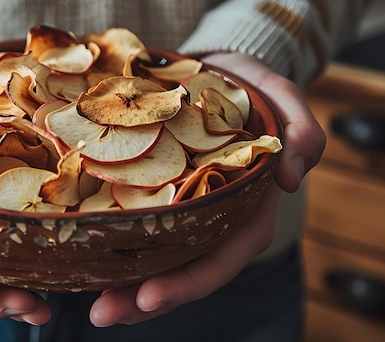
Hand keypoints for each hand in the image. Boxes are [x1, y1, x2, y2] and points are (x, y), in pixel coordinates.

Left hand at [88, 52, 325, 325]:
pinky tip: (84, 261)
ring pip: (158, 262)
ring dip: (124, 289)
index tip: (148, 296)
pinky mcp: (159, 196)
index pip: (222, 257)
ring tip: (87, 304)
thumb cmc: (249, 87)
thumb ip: (300, 132)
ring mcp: (185, 212)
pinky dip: (114, 250)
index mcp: (247, 208)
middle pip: (183, 271)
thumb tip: (291, 179)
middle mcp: (215, 220)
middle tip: (102, 313)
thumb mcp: (281, 97)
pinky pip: (139, 231)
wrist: (216, 72)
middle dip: (144, 299)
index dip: (188, 282)